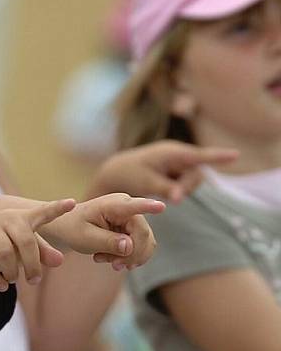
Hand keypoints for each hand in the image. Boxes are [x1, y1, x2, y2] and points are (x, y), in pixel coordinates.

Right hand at [0, 198, 75, 290]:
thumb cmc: (2, 241)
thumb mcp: (22, 245)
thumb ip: (42, 252)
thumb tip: (59, 261)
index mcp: (22, 218)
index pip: (42, 212)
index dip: (57, 209)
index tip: (72, 204)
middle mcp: (5, 218)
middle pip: (25, 241)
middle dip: (32, 265)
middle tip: (34, 281)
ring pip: (5, 254)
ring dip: (12, 273)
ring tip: (14, 279)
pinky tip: (2, 286)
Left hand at [48, 193, 164, 269]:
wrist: (70, 228)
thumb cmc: (74, 229)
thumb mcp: (85, 238)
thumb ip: (107, 242)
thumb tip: (129, 246)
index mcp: (114, 205)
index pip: (134, 206)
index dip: (149, 207)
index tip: (162, 206)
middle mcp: (129, 208)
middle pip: (143, 236)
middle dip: (130, 254)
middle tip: (112, 265)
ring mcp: (134, 218)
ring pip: (146, 244)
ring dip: (128, 258)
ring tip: (104, 259)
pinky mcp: (135, 229)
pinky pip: (142, 248)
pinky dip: (129, 258)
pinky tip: (112, 260)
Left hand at [90, 141, 238, 202]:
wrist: (115, 172)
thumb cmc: (128, 174)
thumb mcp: (145, 182)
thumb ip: (165, 189)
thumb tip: (180, 198)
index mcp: (171, 152)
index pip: (199, 155)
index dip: (218, 156)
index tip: (235, 155)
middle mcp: (178, 154)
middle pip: (196, 172)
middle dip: (188, 186)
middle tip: (173, 197)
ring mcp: (177, 163)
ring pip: (192, 179)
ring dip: (183, 189)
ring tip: (163, 191)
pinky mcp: (175, 172)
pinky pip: (185, 182)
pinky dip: (178, 189)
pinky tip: (165, 190)